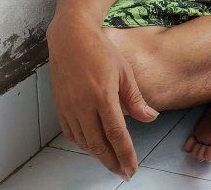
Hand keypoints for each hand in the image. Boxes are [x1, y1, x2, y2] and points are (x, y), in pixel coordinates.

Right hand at [46, 17, 158, 178]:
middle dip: (112, 162)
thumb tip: (150, 118)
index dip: (125, 154)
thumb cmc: (101, 51)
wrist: (71, 38)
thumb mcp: (124, 71)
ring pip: (83, 142)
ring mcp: (68, 107)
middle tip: (123, 173)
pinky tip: (93, 145)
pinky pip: (71, 134)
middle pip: (98, 144)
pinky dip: (83, 144)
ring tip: (112, 160)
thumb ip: (135, 99)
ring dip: (98, 154)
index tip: (132, 168)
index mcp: (102, 95)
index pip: (116, 134)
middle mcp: (83, 105)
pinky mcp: (59, 107)